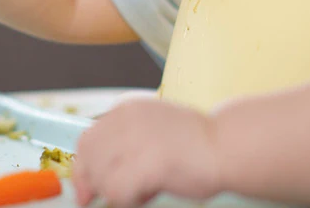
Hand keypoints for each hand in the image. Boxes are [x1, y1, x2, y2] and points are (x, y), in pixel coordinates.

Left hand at [73, 99, 224, 207]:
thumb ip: (124, 141)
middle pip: (88, 158)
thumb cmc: (195, 143)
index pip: (87, 139)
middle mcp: (127, 120)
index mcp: (126, 110)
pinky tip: (145, 197)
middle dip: (91, 183)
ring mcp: (137, 140)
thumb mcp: (152, 128)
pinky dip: (126, 201)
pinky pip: (118, 191)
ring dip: (114, 193)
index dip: (82, 167)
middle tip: (97, 199)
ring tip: (140, 193)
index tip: (84, 188)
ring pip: (101, 177)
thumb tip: (97, 173)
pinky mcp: (149, 163)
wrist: (227, 145)